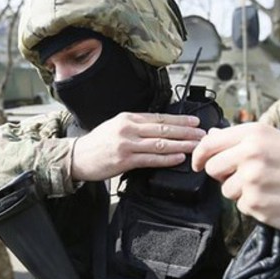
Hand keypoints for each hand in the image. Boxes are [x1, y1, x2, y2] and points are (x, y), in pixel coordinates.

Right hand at [71, 112, 204, 180]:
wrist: (77, 157)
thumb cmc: (97, 144)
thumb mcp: (116, 126)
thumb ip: (136, 126)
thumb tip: (160, 128)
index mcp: (127, 118)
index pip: (159, 118)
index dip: (179, 120)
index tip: (194, 122)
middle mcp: (128, 129)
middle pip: (163, 129)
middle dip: (186, 132)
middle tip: (202, 134)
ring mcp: (126, 144)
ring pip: (160, 144)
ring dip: (181, 145)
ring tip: (196, 147)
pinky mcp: (124, 160)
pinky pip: (150, 159)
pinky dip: (167, 159)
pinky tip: (179, 158)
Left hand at [191, 123, 279, 238]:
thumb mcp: (275, 139)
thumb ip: (241, 139)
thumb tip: (209, 135)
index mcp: (255, 133)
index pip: (208, 143)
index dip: (199, 156)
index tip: (198, 163)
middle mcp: (252, 153)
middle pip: (211, 168)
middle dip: (223, 175)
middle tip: (247, 176)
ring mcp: (253, 180)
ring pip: (226, 190)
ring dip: (241, 192)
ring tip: (268, 187)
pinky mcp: (257, 204)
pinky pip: (241, 206)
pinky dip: (254, 206)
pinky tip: (274, 199)